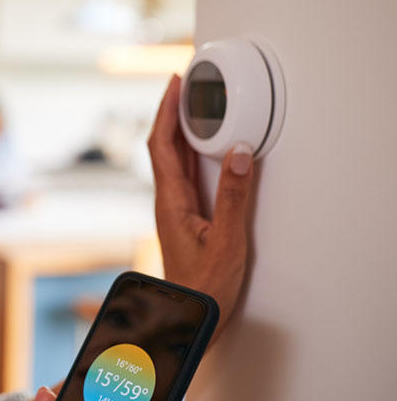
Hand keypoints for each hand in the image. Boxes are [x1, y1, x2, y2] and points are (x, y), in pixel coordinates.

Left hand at [148, 75, 255, 338]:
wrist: (189, 317)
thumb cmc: (203, 288)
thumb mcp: (227, 242)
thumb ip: (235, 198)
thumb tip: (239, 154)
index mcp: (171, 202)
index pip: (161, 145)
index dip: (165, 112)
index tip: (174, 85)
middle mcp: (167, 202)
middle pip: (163, 146)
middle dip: (171, 112)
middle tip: (184, 83)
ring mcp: (174, 209)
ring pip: (173, 160)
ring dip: (180, 130)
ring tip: (193, 104)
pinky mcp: (185, 217)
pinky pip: (184, 174)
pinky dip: (191, 152)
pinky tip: (204, 147)